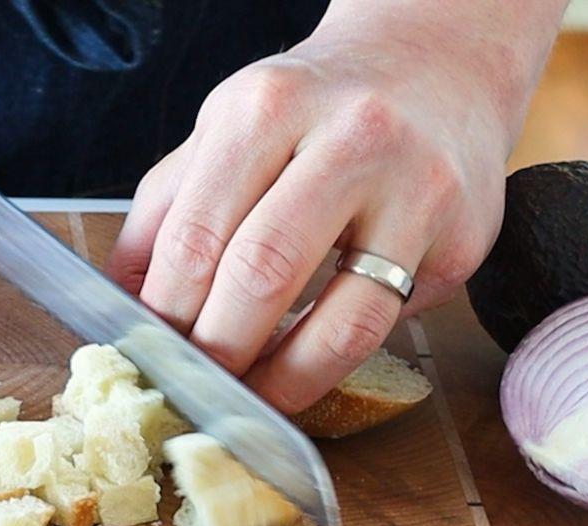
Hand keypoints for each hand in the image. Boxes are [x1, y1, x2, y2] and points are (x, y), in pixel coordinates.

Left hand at [107, 3, 562, 412]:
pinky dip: (338, 359)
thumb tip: (122, 301)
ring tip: (250, 400)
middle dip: (218, 352)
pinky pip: (390, 325)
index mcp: (268, 108)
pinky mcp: (466, 239)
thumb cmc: (312, 110)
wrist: (435, 63)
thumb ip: (165, 211)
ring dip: (283, 380)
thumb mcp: (225, 132)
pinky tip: (305, 364)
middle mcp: (352, 138)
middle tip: (195, 388)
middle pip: (263, 276)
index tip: (150, 355)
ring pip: (344, 322)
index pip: (197, 236)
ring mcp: (421, 190)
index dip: (166, 313)